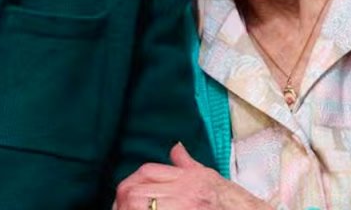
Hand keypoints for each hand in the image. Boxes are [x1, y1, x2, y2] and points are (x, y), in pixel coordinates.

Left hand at [113, 143, 272, 209]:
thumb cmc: (232, 201)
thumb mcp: (210, 178)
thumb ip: (188, 164)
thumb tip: (176, 147)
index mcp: (189, 179)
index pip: (147, 172)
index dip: (132, 181)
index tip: (125, 192)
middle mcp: (185, 194)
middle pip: (136, 191)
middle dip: (124, 199)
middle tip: (119, 206)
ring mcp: (183, 208)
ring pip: (138, 206)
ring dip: (127, 209)